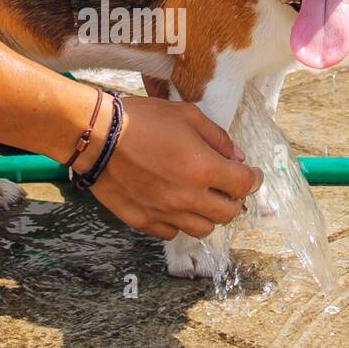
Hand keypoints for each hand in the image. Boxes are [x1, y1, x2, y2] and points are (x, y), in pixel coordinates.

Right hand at [79, 95, 261, 240]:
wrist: (95, 136)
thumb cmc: (140, 120)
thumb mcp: (186, 115)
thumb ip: (217, 138)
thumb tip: (235, 158)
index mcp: (202, 168)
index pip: (244, 185)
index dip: (253, 179)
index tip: (252, 175)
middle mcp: (187, 197)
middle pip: (227, 214)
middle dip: (233, 199)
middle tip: (227, 187)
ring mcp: (164, 213)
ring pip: (202, 229)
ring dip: (207, 214)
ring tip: (200, 198)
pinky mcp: (142, 221)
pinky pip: (171, 232)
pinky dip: (178, 222)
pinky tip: (173, 205)